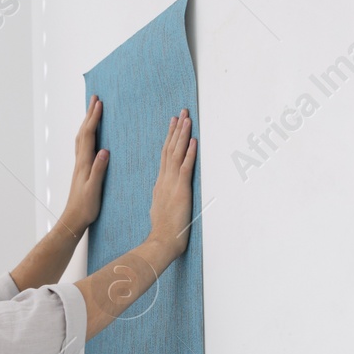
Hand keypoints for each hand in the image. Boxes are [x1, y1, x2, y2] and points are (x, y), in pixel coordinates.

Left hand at [61, 94, 107, 234]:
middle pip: (83, 132)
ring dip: (87, 122)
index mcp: (84, 163)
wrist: (74, 219)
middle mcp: (80, 161)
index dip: (94, 119)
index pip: (89, 136)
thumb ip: (99, 170)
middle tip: (95, 98)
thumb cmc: (85, 207)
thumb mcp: (94, 189)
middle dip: (89, 114)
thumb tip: (105, 151)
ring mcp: (80, 165)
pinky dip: (87, 134)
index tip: (99, 104)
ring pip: (82, 138)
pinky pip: (84, 146)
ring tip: (92, 110)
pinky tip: (90, 135)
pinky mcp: (82, 170)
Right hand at [146, 108, 196, 257]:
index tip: (173, 124)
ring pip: (176, 154)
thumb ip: (161, 196)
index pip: (165, 155)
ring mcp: (171, 183)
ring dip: (183, 135)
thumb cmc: (162, 229)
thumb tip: (161, 191)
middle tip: (181, 113)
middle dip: (176, 130)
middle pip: (170, 149)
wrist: (161, 240)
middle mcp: (164, 179)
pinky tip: (194, 141)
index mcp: (160, 183)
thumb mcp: (159, 208)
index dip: (170, 138)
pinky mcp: (180, 190)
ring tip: (187, 119)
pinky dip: (190, 153)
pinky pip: (185, 167)